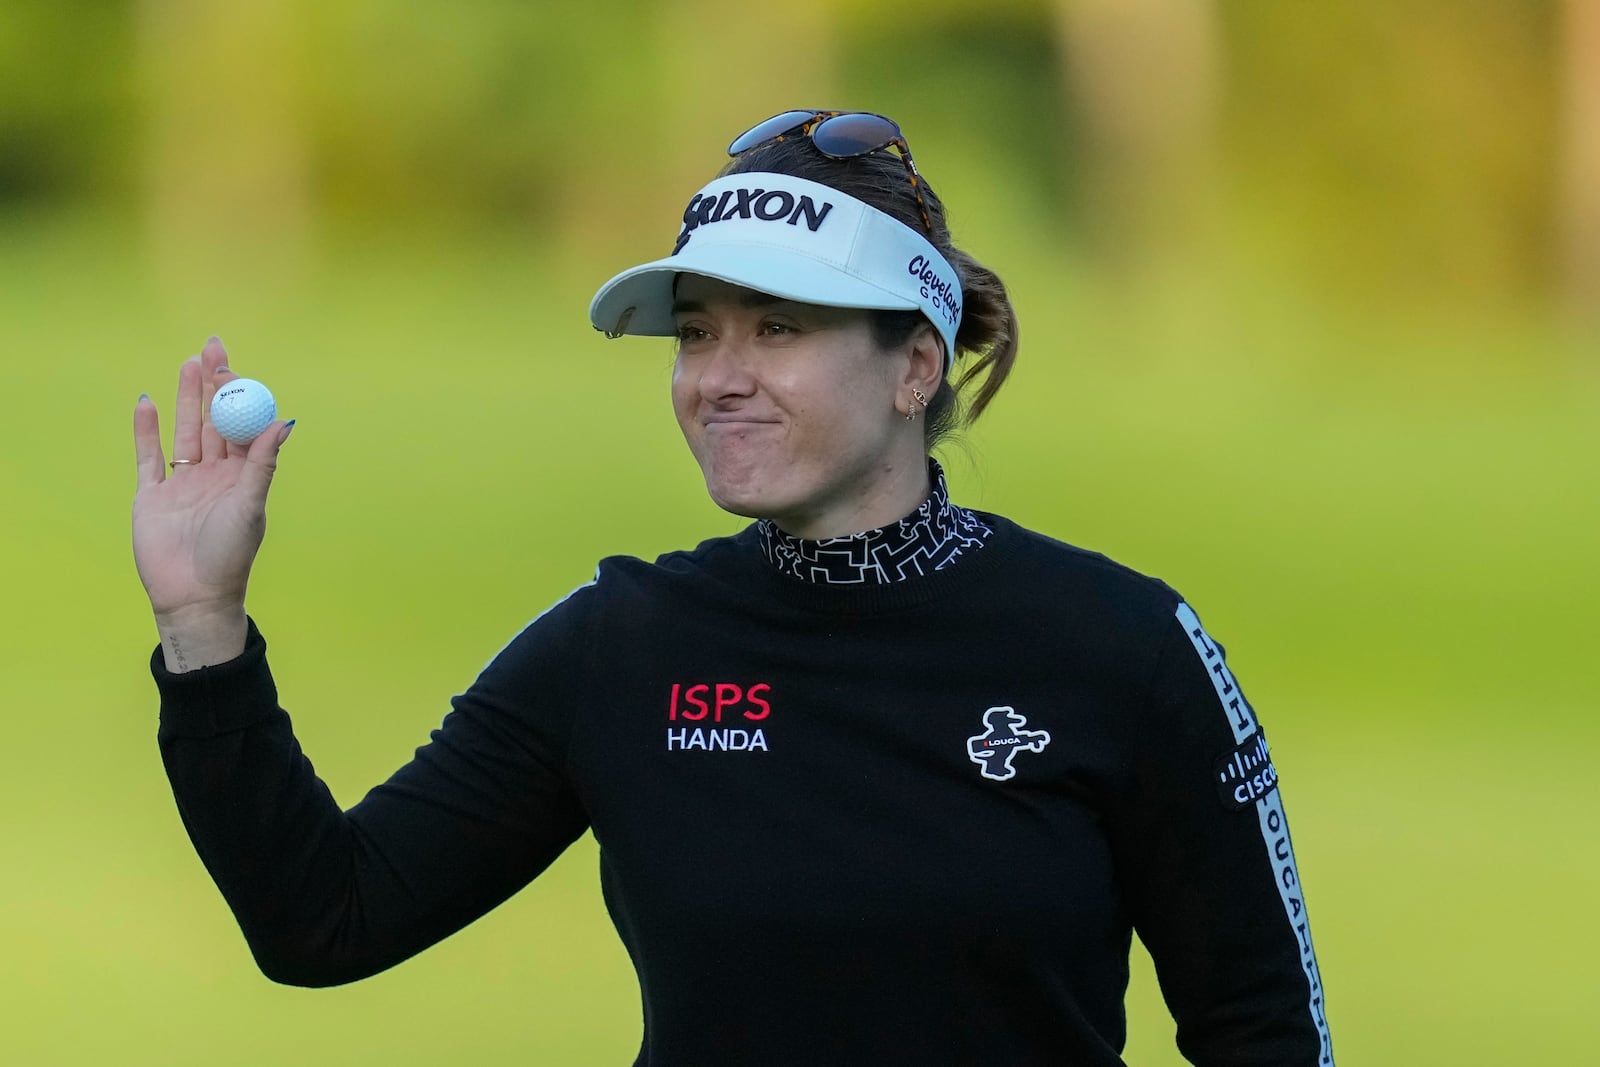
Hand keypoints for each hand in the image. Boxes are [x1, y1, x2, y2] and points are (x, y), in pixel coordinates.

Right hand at [133, 337, 292, 668]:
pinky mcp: (152, 495)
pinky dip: (147, 430)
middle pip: (211, 421)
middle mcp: (213, 475)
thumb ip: (263, 462)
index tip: (234, 368)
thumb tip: (283, 421)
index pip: (240, 426)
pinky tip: (148, 402)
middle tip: (212, 349)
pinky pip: (148, 456)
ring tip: (188, 364)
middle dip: (212, 385)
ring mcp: (182, 483)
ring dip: (184, 399)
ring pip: (184, 431)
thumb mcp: (251, 504)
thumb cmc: (230, 554)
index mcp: (241, 476)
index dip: (237, 396)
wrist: (193, 594)